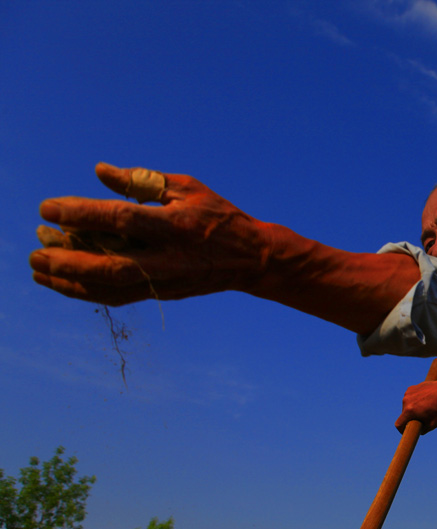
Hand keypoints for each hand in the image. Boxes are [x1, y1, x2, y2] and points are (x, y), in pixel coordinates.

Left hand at [30, 162, 280, 305]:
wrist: (251, 260)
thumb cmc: (219, 216)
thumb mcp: (187, 188)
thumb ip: (142, 181)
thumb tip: (99, 172)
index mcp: (176, 225)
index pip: (122, 220)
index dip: (83, 214)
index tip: (48, 209)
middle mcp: (169, 257)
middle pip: (111, 265)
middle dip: (68, 260)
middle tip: (35, 250)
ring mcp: (165, 280)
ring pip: (110, 287)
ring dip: (70, 281)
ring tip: (38, 269)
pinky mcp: (162, 293)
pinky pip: (117, 297)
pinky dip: (86, 292)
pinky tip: (61, 282)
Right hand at [395, 376, 436, 433]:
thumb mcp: (433, 423)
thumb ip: (424, 430)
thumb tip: (419, 431)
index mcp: (409, 411)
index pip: (398, 424)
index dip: (401, 430)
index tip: (406, 430)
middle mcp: (406, 401)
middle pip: (404, 414)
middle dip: (410, 417)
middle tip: (421, 417)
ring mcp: (408, 393)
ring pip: (407, 405)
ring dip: (412, 408)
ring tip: (425, 407)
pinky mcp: (411, 388)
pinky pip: (410, 397)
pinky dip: (415, 399)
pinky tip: (424, 399)